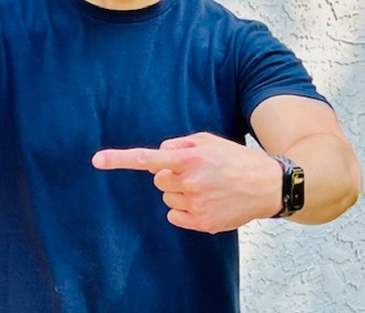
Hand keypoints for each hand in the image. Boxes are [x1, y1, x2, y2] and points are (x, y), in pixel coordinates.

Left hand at [92, 132, 281, 233]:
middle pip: (158, 180)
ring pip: (167, 199)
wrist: (267, 186)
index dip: (120, 159)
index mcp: (190, 159)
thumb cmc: (236, 159)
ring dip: (179, 192)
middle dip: (171, 175)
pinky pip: (175, 216)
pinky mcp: (203, 223)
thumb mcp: (209, 141)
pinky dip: (184, 209)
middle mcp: (190, 183)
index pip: (148, 159)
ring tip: (206, 186)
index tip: (97, 160)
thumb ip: (180, 144)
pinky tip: (205, 202)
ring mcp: (196, 205)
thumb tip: (159, 155)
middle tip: (196, 172)